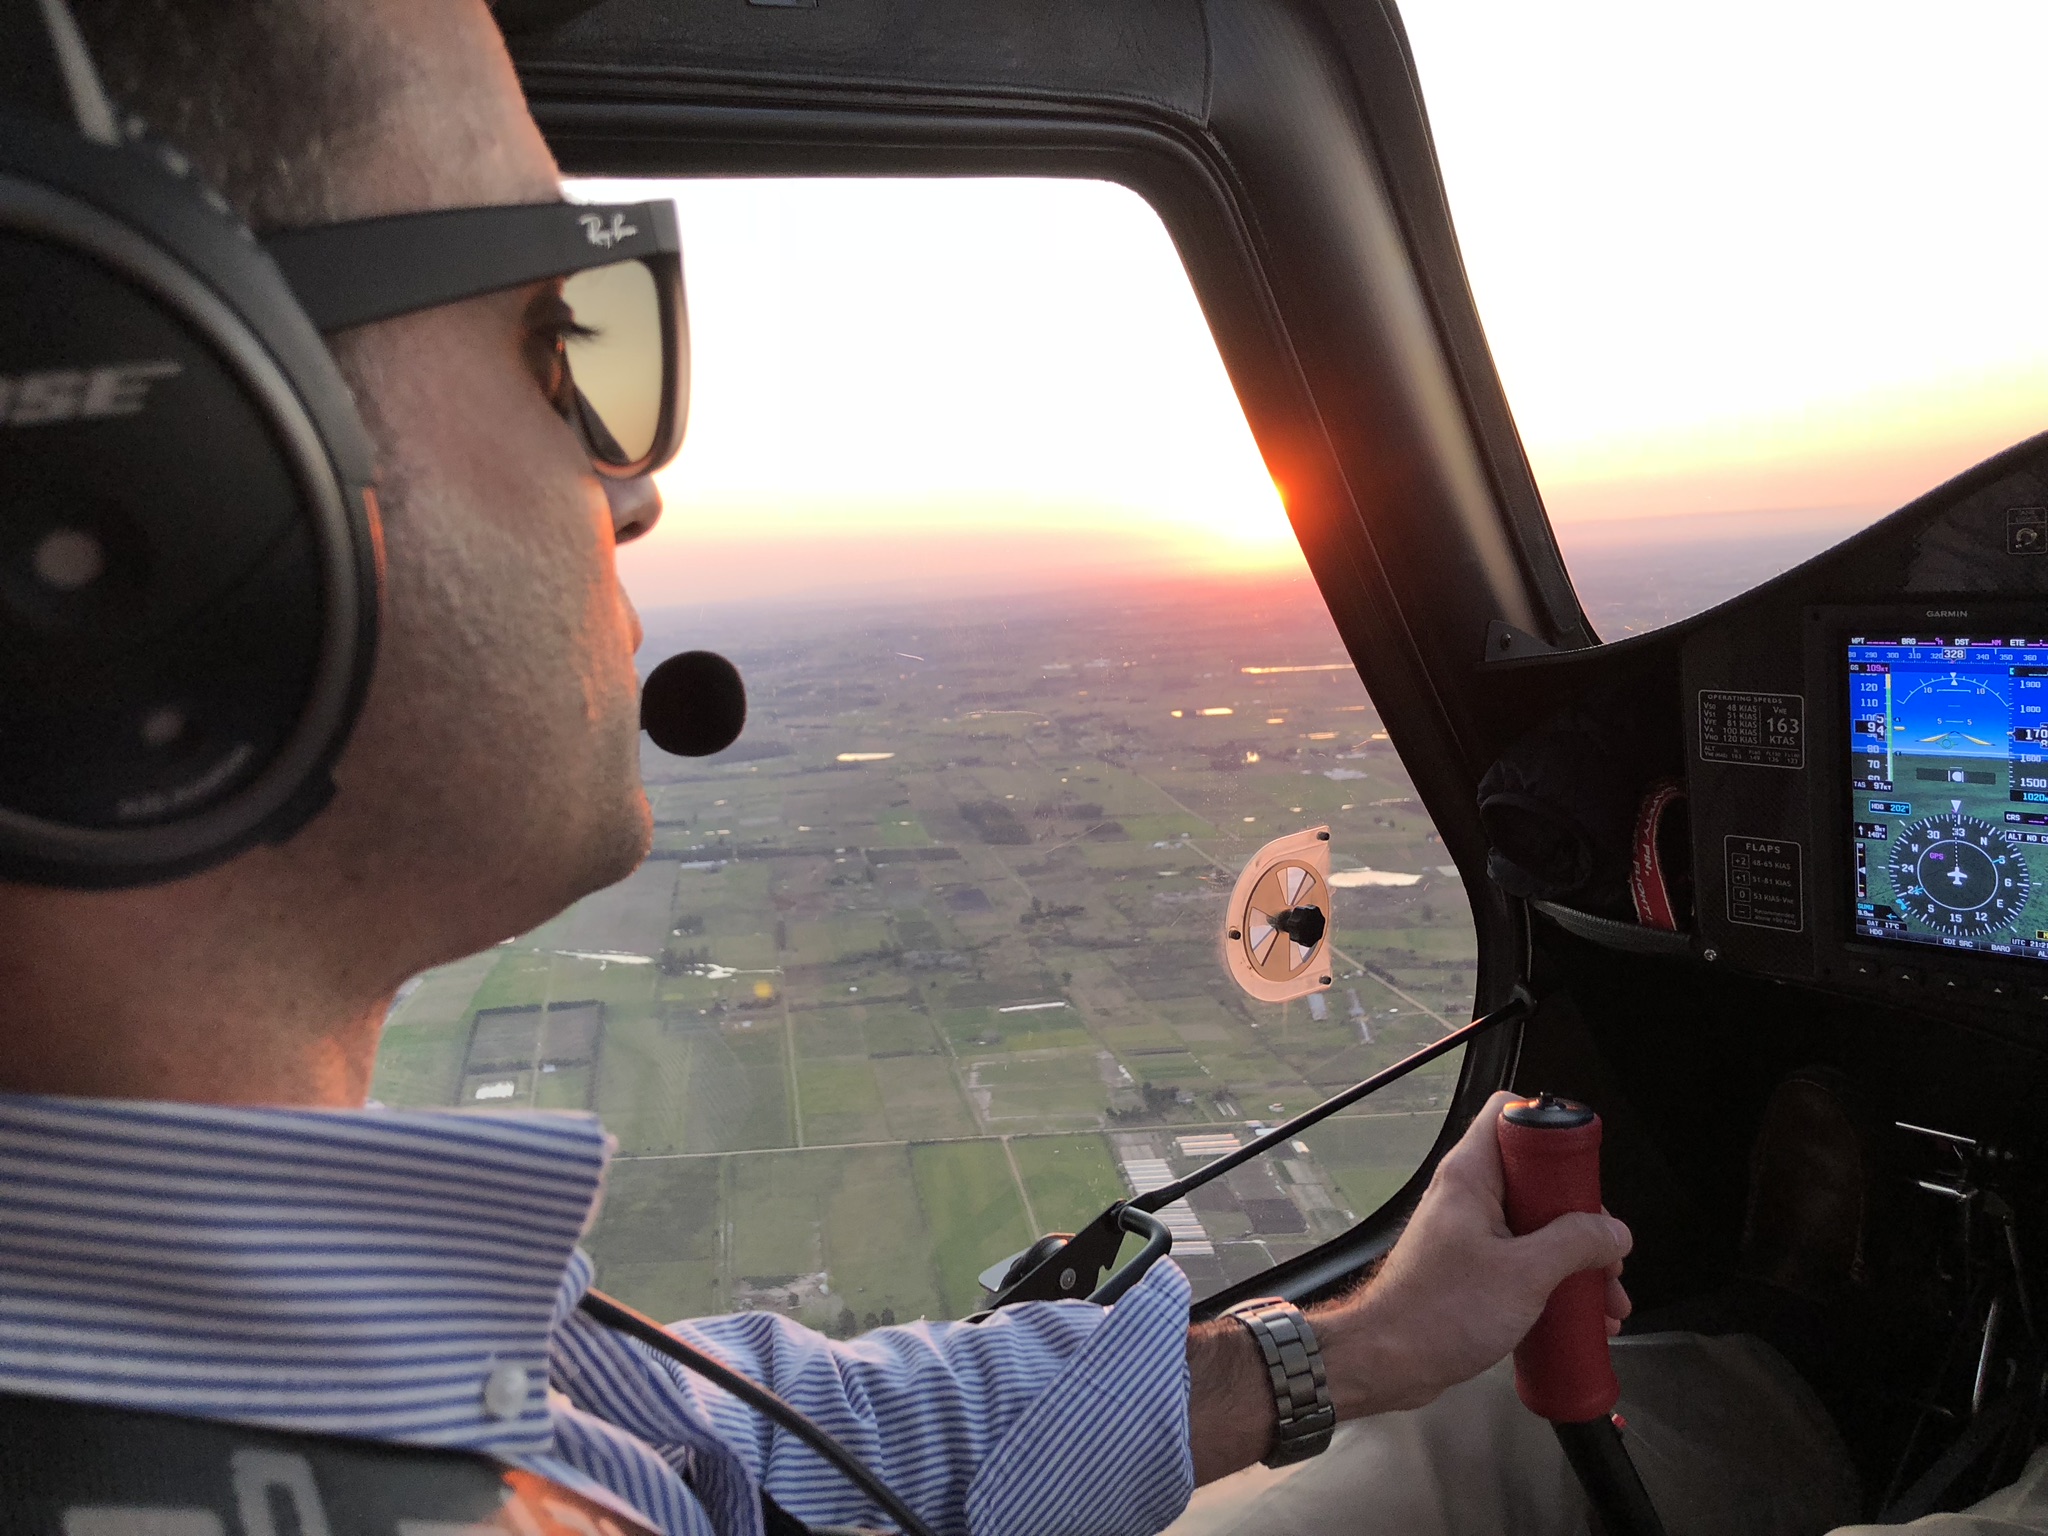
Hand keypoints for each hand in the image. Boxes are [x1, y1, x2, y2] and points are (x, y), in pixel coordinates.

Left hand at [1315, 1090, 1631, 1417]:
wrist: (1387, 1361)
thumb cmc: (1436, 1313)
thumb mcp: (1524, 1274)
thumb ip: (1575, 1245)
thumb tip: (1613, 1232)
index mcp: (1471, 1175)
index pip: (1509, 1114)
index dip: (1551, 1130)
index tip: (1585, 1170)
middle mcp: (1468, 1196)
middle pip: (1537, 1179)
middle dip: (1582, 1217)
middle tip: (1606, 1252)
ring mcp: (1470, 1232)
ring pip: (1536, 1227)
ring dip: (1576, 1259)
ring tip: (1606, 1298)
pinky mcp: (1472, 1268)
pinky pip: (1524, 1261)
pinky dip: (1555, 1282)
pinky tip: (1582, 1316)